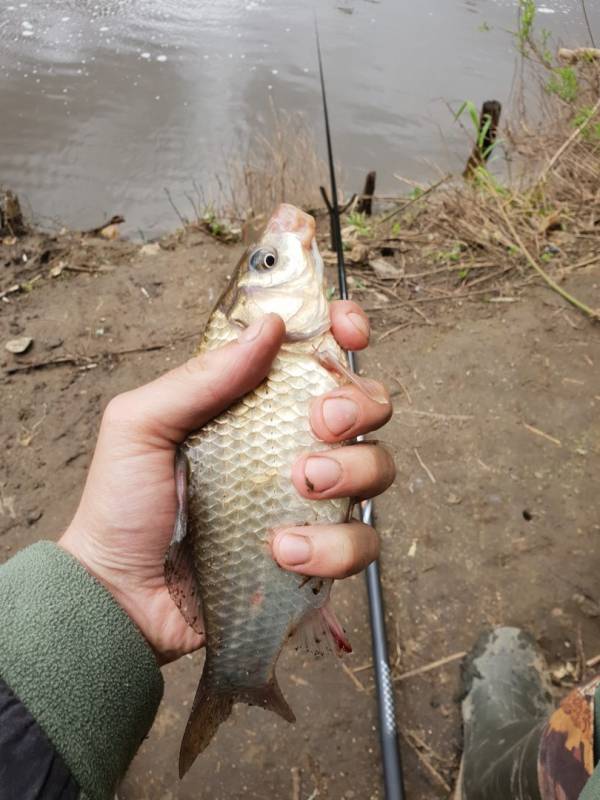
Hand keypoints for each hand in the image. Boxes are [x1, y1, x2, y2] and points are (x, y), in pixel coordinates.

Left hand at [59, 301, 393, 662]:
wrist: (122, 596)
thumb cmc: (122, 506)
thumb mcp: (142, 426)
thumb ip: (200, 377)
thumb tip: (268, 327)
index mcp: (254, 405)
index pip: (317, 355)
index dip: (344, 333)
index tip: (348, 333)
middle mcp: (291, 444)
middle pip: (368, 405)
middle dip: (359, 404)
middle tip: (320, 424)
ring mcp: (311, 499)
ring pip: (377, 467)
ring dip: (350, 472)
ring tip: (300, 488)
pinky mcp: (319, 553)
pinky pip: (361, 542)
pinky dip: (330, 546)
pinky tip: (281, 551)